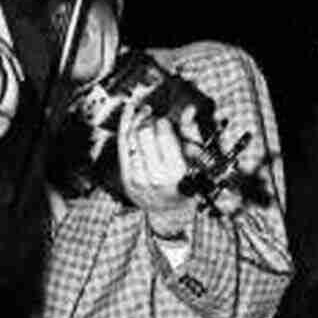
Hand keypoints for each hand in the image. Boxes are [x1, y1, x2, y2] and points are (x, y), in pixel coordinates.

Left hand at [116, 98, 195, 232]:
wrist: (167, 207)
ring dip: (138, 121)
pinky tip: (130, 110)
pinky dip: (125, 124)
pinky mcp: (125, 176)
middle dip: (149, 121)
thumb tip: (189, 110)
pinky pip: (122, 143)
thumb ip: (192, 131)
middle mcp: (155, 176)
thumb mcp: (195, 157)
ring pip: (131, 136)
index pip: (163, 136)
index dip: (163, 123)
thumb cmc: (185, 179)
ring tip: (145, 116)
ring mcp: (137, 177)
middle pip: (144, 133)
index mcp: (176, 171)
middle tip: (154, 119)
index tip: (166, 122)